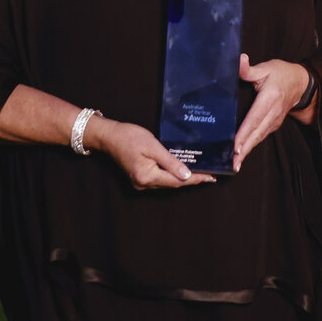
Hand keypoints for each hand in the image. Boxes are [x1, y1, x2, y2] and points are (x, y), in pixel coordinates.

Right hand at [91, 117, 215, 189]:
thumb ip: (170, 161)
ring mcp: (141, 183)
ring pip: (167, 182)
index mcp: (147, 177)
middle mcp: (144, 184)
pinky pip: (161, 179)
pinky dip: (173, 175)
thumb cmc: (130, 137)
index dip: (195, 179)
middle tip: (211, 175)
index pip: (177, 181)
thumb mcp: (153, 146)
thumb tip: (187, 176)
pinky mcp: (140, 178)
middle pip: (173, 184)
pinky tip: (183, 170)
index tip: (211, 177)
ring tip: (201, 172)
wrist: (109, 136)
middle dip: (192, 180)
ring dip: (183, 178)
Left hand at [232, 55, 309, 171]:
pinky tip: (242, 154)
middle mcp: (274, 112)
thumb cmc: (281, 73)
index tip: (235, 146)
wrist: (300, 82)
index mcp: (270, 98)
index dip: (244, 133)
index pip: (255, 118)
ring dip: (247, 151)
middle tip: (232, 164)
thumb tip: (240, 60)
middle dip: (244, 149)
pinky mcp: (274, 124)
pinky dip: (252, 146)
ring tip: (235, 165)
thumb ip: (250, 68)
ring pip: (259, 137)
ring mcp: (275, 120)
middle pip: (257, 133)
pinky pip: (261, 136)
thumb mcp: (266, 67)